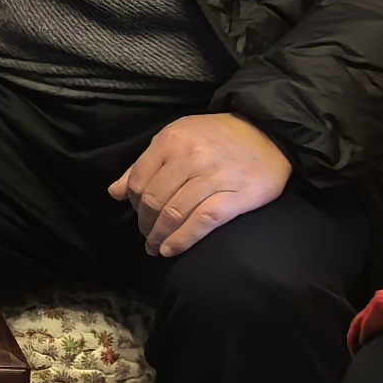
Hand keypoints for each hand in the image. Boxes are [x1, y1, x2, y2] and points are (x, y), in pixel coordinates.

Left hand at [107, 113, 291, 260]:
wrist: (268, 133)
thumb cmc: (217, 136)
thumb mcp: (177, 137)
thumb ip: (144, 163)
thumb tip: (114, 192)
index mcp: (171, 140)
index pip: (139, 180)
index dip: (133, 204)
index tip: (138, 215)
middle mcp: (190, 157)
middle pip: (155, 200)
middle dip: (146, 224)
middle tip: (147, 236)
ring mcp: (213, 177)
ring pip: (174, 213)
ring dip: (160, 236)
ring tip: (157, 247)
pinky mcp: (236, 196)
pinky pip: (202, 221)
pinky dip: (182, 239)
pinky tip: (172, 249)